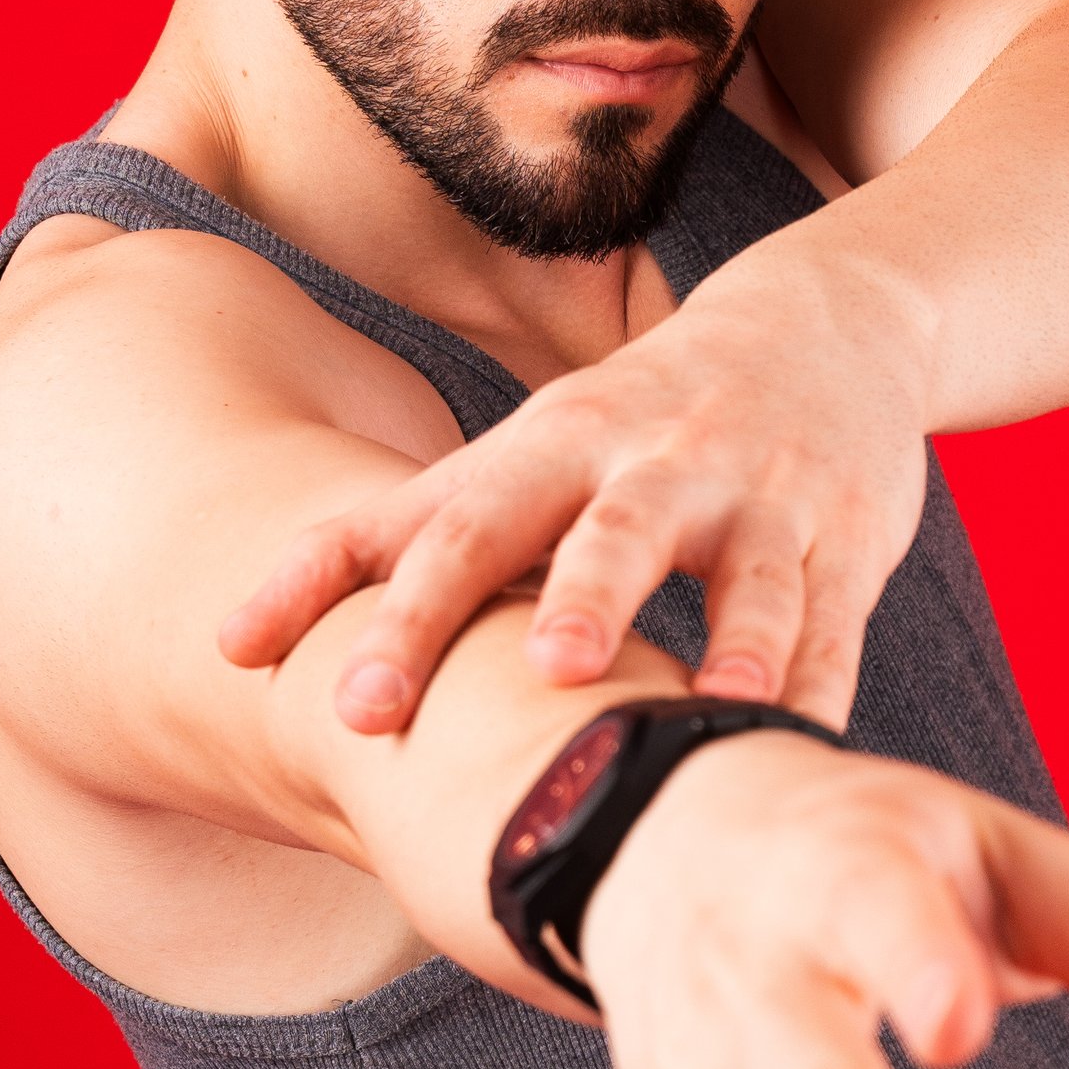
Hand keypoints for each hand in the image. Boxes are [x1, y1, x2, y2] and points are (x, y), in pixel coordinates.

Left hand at [217, 234, 931, 732]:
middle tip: (543, 673)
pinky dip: (818, 682)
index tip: (331, 696)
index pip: (450, 521)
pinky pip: (833, 621)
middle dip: (577, 602)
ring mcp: (756, 499)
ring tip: (708, 705)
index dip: (388, 601)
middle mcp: (650, 466)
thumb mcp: (514, 457)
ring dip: (726, 640)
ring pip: (742, 577)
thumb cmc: (627, 424)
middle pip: (603, 538)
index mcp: (549, 450)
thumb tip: (225, 647)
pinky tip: (801, 743)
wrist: (823, 325)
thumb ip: (384, 544)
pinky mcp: (843, 538)